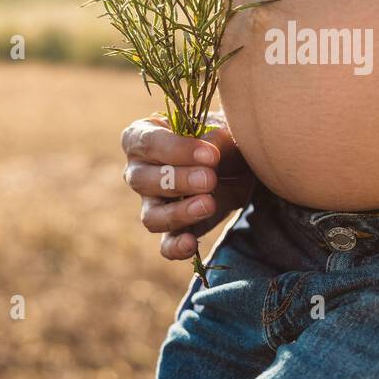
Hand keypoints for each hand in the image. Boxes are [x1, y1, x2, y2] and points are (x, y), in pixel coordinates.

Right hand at [120, 111, 254, 261]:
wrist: (240, 167)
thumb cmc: (221, 140)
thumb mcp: (223, 131)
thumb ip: (214, 139)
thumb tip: (208, 153)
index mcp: (142, 138)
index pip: (147, 143)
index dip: (176, 150)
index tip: (210, 154)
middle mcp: (138, 172)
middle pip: (142, 181)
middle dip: (178, 180)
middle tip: (210, 178)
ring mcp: (151, 204)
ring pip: (151, 216)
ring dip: (178, 213)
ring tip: (208, 204)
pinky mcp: (171, 230)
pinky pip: (165, 244)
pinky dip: (175, 247)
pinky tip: (191, 243)